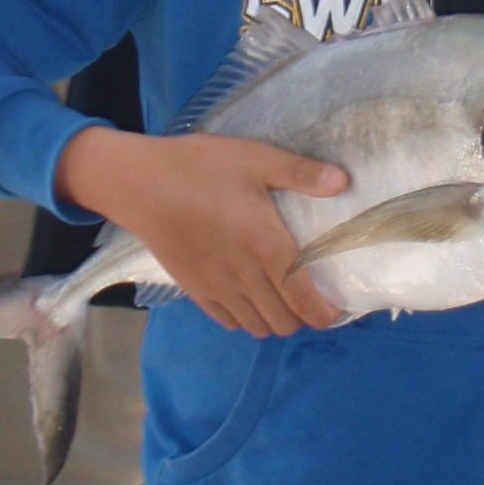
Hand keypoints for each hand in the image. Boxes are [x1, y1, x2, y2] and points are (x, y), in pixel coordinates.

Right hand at [56, 128, 348, 337]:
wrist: (140, 184)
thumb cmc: (200, 167)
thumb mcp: (254, 158)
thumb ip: (300, 173)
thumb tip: (343, 182)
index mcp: (268, 246)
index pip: (305, 299)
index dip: (326, 314)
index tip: (338, 311)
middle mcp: (246, 276)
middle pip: (284, 322)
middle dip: (304, 317)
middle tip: (310, 297)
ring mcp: (218, 287)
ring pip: (257, 326)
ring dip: (275, 319)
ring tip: (282, 300)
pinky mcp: (194, 290)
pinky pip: (228, 320)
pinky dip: (245, 317)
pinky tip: (250, 297)